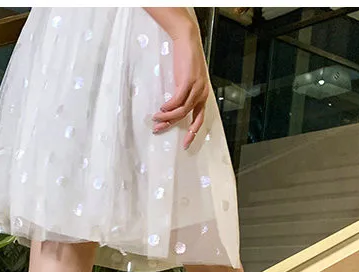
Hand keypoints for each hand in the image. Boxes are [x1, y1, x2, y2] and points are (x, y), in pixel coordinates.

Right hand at [151, 25, 209, 149]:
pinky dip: (169, 107)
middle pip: (187, 117)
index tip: (185, 144)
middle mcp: (202, 93)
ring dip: (167, 116)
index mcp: (203, 95)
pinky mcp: (188, 81)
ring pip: (181, 110)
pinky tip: (161, 109)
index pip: (199, 119)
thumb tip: (173, 108)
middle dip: (172, 126)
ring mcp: (196, 87)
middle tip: (159, 130)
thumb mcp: (187, 80)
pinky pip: (177, 100)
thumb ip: (185, 94)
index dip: (192, 133)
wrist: (187, 39)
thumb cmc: (186, 59)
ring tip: (155, 118)